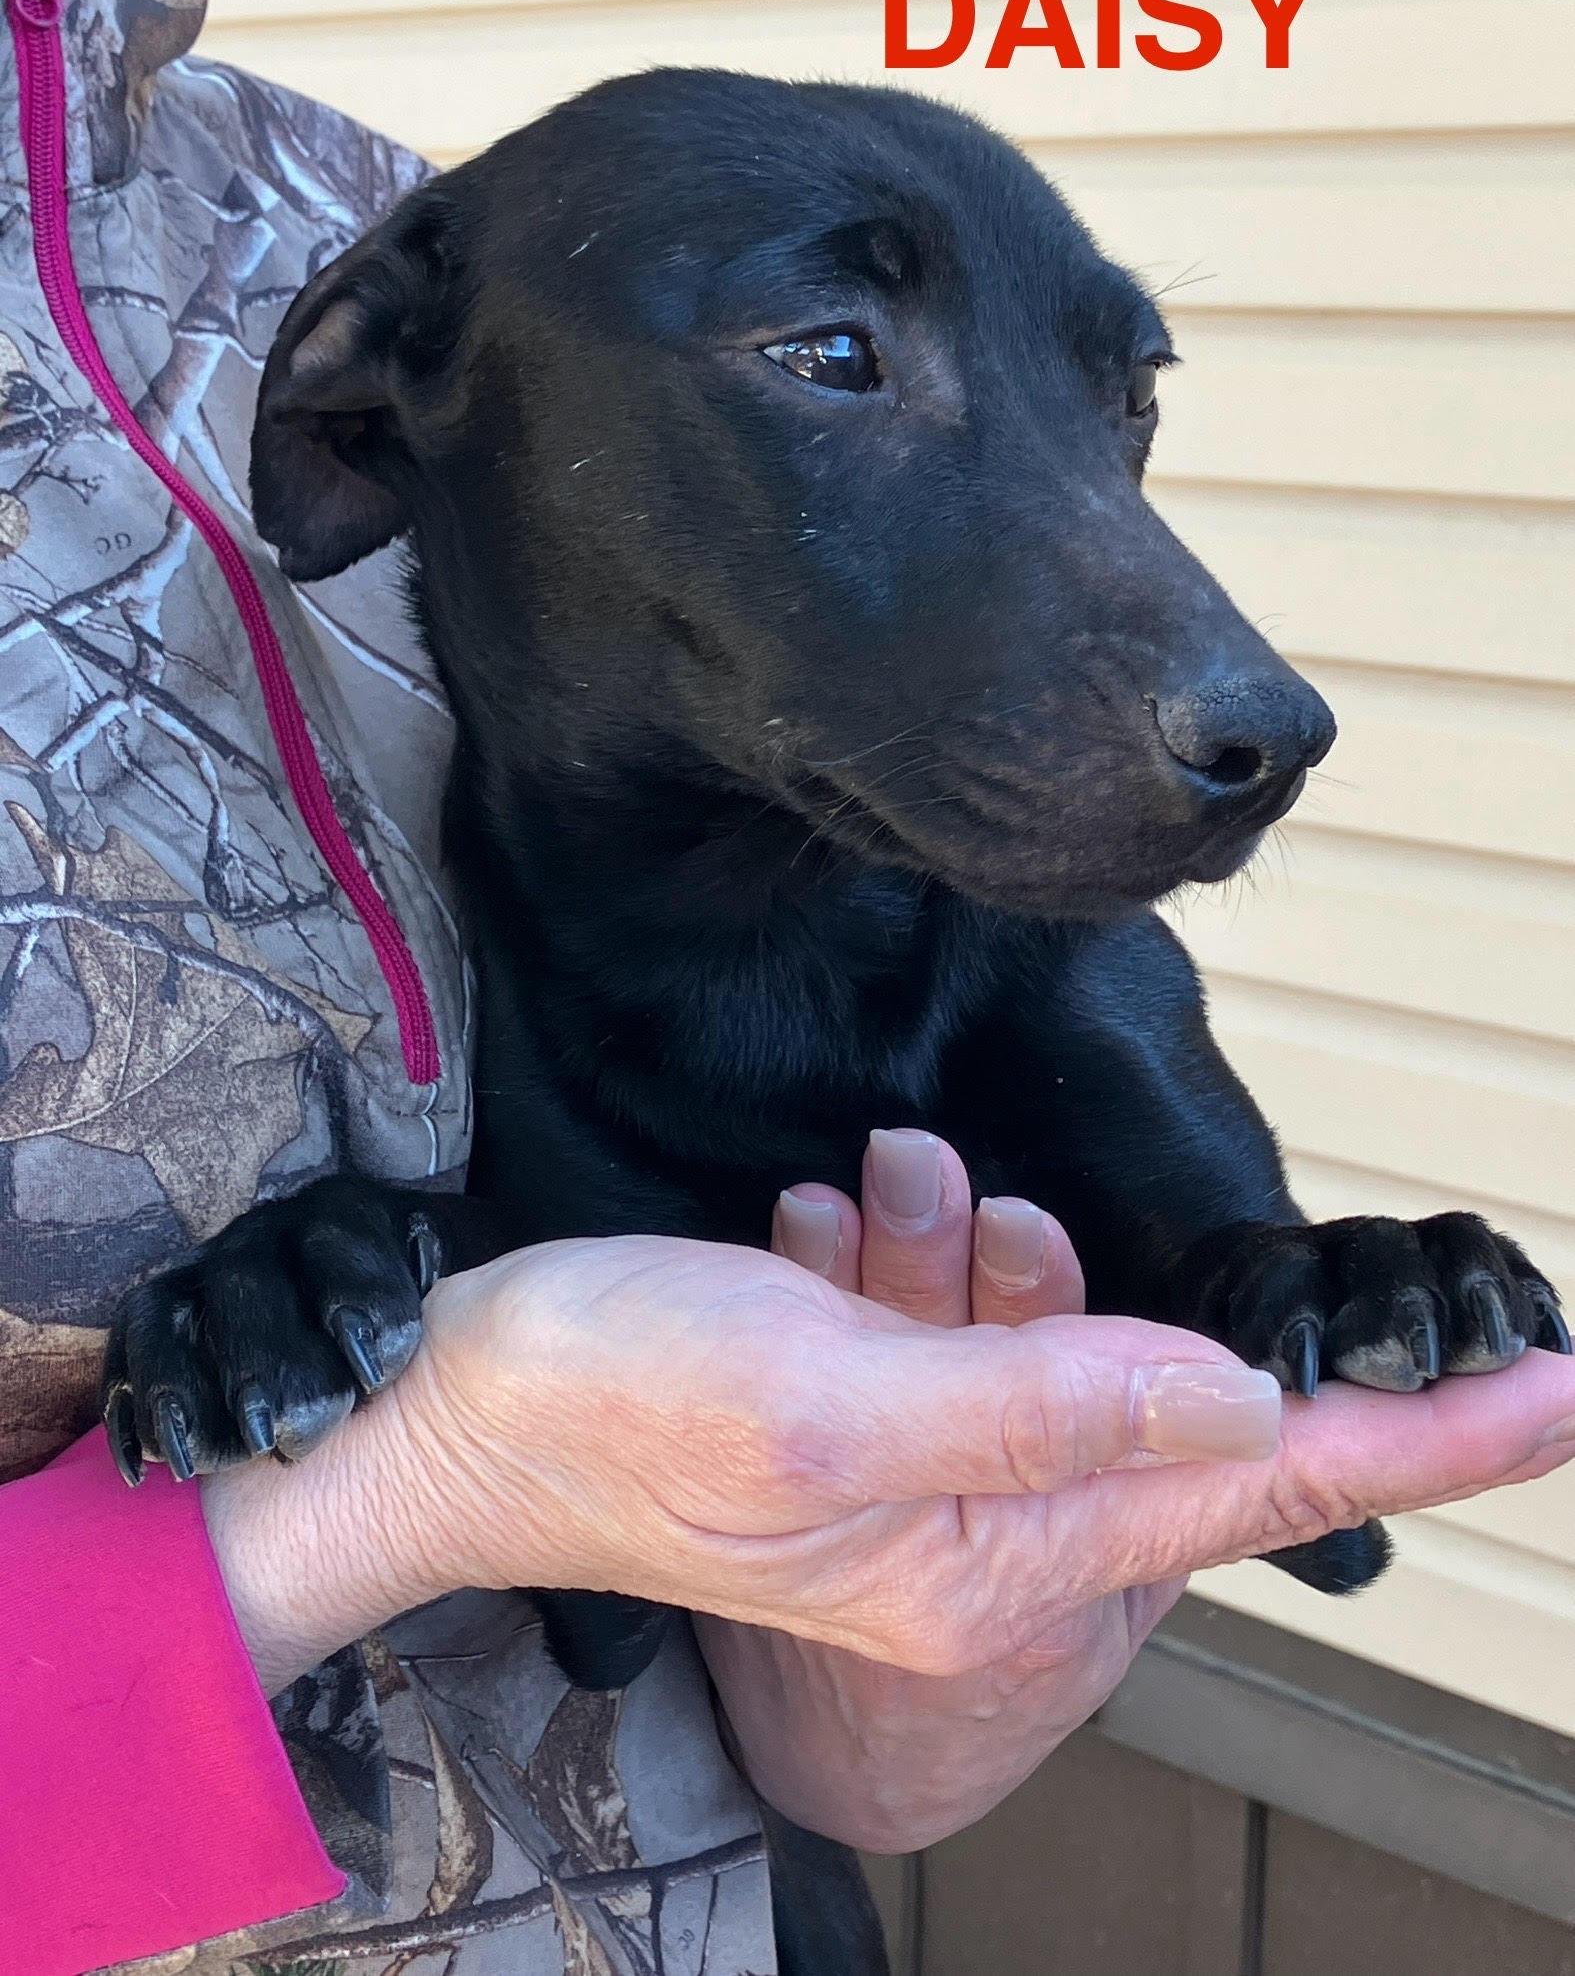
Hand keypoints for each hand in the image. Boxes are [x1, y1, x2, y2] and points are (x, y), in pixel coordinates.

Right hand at [204, 1181, 1574, 1716]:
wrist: (455, 1407)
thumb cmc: (617, 1408)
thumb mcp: (829, 1400)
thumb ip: (1046, 1400)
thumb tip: (1239, 1407)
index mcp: (1000, 1558)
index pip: (1261, 1492)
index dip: (1424, 1440)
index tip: (1558, 1389)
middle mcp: (988, 1535)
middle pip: (1140, 1383)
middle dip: (1047, 1281)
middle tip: (894, 1247)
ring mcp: (934, 1473)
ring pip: (1041, 1323)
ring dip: (955, 1254)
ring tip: (833, 1237)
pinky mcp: (880, 1412)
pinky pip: (956, 1313)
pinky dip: (902, 1261)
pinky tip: (810, 1246)